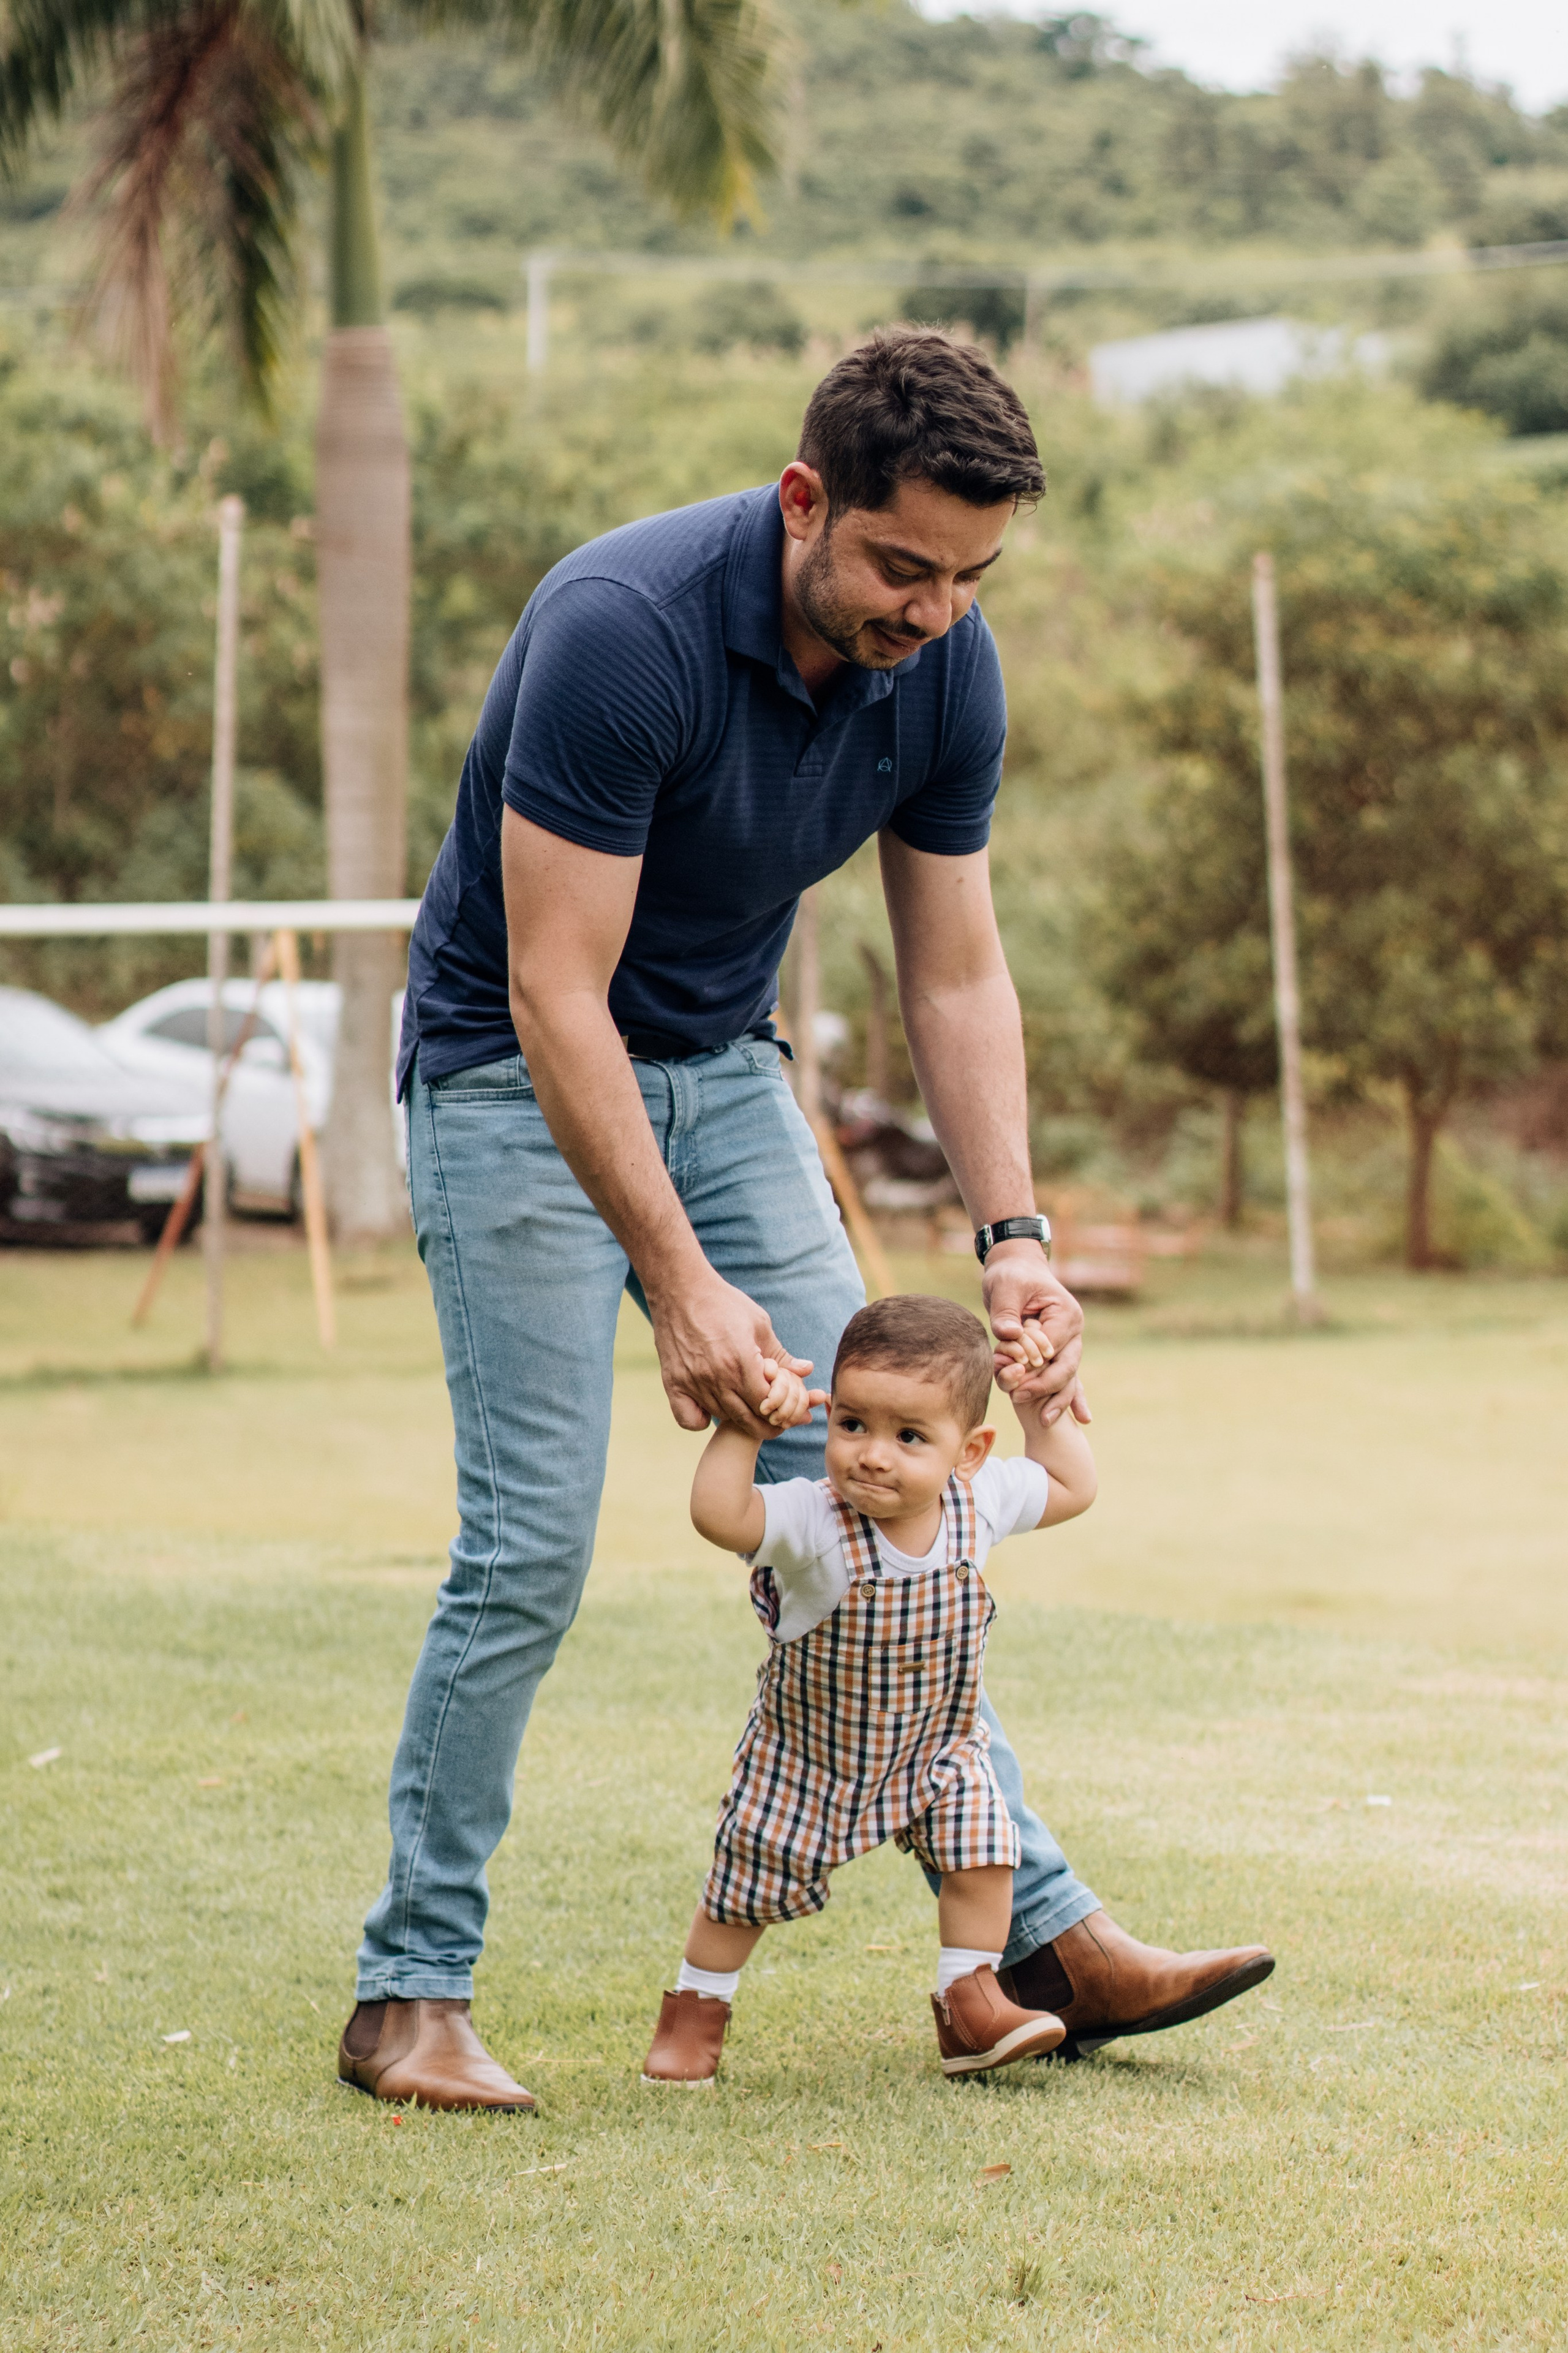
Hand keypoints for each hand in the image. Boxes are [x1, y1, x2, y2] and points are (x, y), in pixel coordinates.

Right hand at [649, 1263, 815, 1437]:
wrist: (680, 1289)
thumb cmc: (724, 1303)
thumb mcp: (759, 1324)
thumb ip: (781, 1354)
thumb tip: (807, 1370)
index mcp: (742, 1362)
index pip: (769, 1404)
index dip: (783, 1411)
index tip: (789, 1411)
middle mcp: (717, 1377)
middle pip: (748, 1419)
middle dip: (768, 1425)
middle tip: (776, 1422)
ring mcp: (693, 1383)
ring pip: (723, 1417)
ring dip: (740, 1419)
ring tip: (749, 1410)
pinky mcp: (673, 1384)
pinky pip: (689, 1420)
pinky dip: (701, 1420)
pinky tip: (711, 1408)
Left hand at [982, 1239, 1088, 1426]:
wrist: (1018, 1270)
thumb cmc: (1011, 1276)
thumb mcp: (1006, 1287)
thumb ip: (1006, 1311)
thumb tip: (1008, 1334)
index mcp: (1065, 1314)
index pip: (1051, 1347)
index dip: (1032, 1363)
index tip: (1012, 1375)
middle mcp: (1073, 1331)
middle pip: (1066, 1366)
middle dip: (1044, 1386)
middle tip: (1019, 1397)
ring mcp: (1070, 1343)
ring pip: (1069, 1377)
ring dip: (1058, 1400)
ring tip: (1045, 1422)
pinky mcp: (1059, 1352)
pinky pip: (1068, 1377)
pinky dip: (1073, 1398)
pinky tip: (1083, 1419)